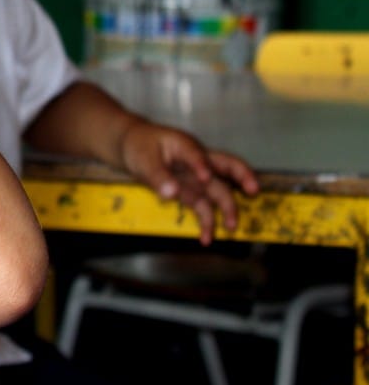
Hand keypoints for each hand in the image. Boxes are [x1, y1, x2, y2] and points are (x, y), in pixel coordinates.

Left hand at [119, 119, 259, 244]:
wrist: (132, 147)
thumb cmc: (140, 146)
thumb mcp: (143, 159)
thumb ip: (158, 176)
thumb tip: (171, 193)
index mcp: (184, 146)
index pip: (196, 154)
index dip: (201, 165)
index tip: (205, 177)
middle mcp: (198, 162)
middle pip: (227, 166)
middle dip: (242, 177)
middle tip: (253, 190)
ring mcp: (197, 178)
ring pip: (219, 190)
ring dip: (228, 207)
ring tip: (231, 227)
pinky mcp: (192, 192)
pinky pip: (204, 207)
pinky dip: (207, 222)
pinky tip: (206, 238)